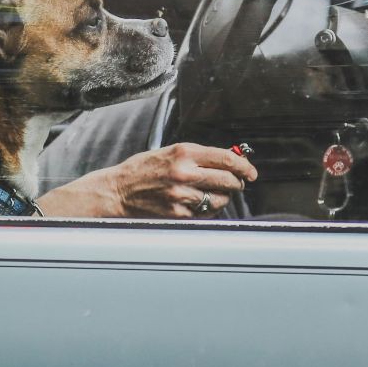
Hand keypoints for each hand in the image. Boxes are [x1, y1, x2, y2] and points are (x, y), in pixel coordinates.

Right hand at [37, 143, 257, 219]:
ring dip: (222, 198)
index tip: (251, 172)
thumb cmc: (142, 171)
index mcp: (183, 152)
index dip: (244, 166)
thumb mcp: (169, 153)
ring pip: (220, 199)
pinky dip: (207, 210)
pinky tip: (197, 204)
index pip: (227, 159)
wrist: (116, 192)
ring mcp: (182, 196)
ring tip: (211, 194)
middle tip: (237, 184)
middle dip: (238, 183)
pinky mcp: (178, 214)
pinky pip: (206, 214)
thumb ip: (198, 156)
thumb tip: (229, 160)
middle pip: (229, 180)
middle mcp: (184, 173)